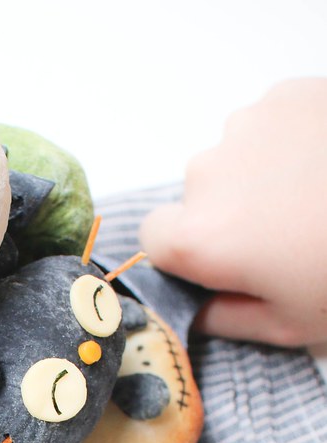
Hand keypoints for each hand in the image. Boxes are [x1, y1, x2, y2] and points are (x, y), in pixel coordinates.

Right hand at [140, 79, 326, 347]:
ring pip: (231, 159)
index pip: (153, 239)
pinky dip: (285, 146)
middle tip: (283, 239)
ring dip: (256, 178)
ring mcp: (248, 128)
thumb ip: (221, 319)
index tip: (219, 264)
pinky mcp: (286, 97)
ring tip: (309, 200)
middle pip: (195, 196)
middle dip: (226, 215)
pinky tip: (322, 168)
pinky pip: (265, 126)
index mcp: (200, 237)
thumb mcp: (286, 325)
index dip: (183, 254)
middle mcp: (210, 174)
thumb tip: (193, 307)